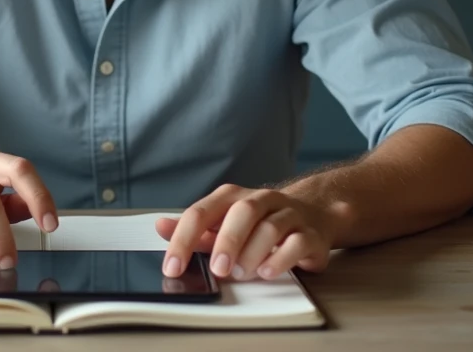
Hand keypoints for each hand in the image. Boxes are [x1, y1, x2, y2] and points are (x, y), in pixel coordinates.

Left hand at [156, 184, 338, 280]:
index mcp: (231, 198)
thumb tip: (160, 227)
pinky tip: (267, 272)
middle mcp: (260, 200)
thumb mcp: (222, 225)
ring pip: (271, 226)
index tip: (172, 267)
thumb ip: (195, 230)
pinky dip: (281, 259)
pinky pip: (297, 243)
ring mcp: (287, 214)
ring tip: (242, 274)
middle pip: (242, 212)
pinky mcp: (310, 234)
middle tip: (217, 270)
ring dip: (253, 253)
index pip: (201, 213)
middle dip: (227, 242)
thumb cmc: (258, 224)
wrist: (312, 216)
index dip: (183, 240)